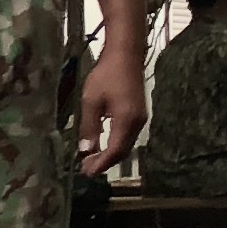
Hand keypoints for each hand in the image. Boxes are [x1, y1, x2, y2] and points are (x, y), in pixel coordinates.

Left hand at [77, 45, 145, 175]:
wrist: (126, 56)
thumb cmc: (106, 75)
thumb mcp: (91, 101)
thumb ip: (89, 127)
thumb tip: (86, 150)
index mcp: (127, 121)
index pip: (115, 150)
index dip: (101, 164)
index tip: (87, 172)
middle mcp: (138, 123)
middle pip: (123, 151)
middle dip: (105, 162)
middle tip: (86, 169)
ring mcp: (140, 118)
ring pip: (126, 144)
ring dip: (110, 154)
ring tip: (91, 160)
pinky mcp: (139, 114)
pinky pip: (128, 136)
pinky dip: (115, 144)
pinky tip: (103, 145)